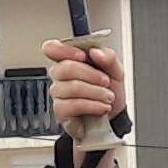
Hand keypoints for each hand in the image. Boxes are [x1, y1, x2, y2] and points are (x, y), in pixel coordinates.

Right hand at [41, 37, 127, 157]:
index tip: (83, 55)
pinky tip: (102, 107)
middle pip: (66, 67)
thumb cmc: (109, 93)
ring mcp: (59, 94)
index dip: (64, 49)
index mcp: (70, 61)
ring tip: (108, 97)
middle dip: (92, 75)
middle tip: (106, 81)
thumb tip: (96, 52)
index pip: (52, 49)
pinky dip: (93, 105)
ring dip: (96, 92)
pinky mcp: (61, 111)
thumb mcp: (115, 71)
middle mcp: (61, 77)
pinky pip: (75, 105)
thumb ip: (108, 57)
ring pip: (73, 87)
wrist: (113, 118)